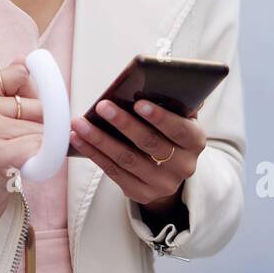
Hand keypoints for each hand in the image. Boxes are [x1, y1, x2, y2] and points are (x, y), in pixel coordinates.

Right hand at [0, 55, 43, 240]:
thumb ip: (8, 90)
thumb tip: (27, 60)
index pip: (21, 75)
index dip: (32, 96)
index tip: (24, 115)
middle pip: (38, 104)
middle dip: (40, 126)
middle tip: (18, 145)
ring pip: (43, 128)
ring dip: (41, 147)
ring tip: (17, 159)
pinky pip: (42, 148)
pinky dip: (43, 162)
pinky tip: (24, 169)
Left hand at [69, 99, 204, 218]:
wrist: (168, 171)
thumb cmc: (169, 132)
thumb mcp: (179, 117)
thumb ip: (175, 101)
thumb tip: (159, 80)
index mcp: (195, 142)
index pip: (180, 129)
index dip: (160, 117)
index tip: (138, 103)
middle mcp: (183, 166)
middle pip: (150, 143)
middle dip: (124, 124)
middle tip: (102, 106)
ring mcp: (162, 183)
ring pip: (126, 159)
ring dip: (100, 139)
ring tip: (80, 122)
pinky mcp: (141, 193)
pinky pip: (113, 172)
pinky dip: (93, 153)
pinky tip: (78, 138)